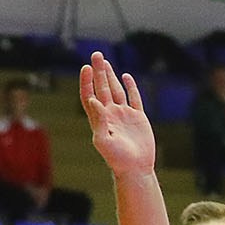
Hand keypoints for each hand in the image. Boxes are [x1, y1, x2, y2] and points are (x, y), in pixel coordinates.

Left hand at [79, 51, 157, 182]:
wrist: (135, 169)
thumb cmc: (117, 159)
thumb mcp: (103, 140)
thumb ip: (98, 120)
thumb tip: (93, 100)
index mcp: (100, 119)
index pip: (90, 95)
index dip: (87, 81)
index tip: (86, 67)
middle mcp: (110, 114)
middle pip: (102, 88)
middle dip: (99, 71)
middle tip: (96, 55)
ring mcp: (124, 115)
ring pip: (116, 90)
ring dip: (111, 76)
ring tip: (106, 62)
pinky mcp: (138, 118)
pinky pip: (133, 98)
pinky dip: (130, 87)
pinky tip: (126, 77)